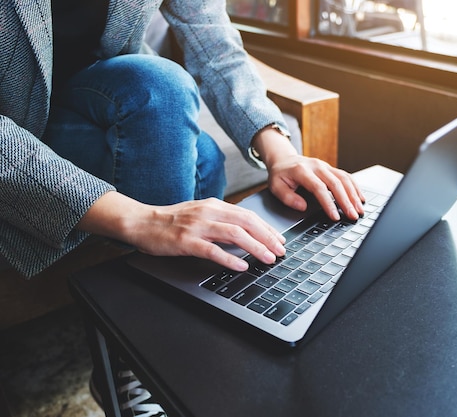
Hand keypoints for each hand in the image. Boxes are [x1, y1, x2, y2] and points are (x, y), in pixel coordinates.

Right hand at [78, 192, 285, 270]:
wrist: (141, 221)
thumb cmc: (171, 221)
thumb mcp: (200, 214)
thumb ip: (222, 221)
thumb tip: (246, 232)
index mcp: (214, 205)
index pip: (248, 215)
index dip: (267, 228)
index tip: (280, 240)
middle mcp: (209, 212)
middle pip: (247, 223)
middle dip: (268, 238)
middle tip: (280, 251)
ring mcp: (197, 226)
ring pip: (234, 234)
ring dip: (255, 247)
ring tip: (267, 259)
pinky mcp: (186, 241)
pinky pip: (212, 250)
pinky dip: (229, 258)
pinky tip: (241, 266)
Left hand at [267, 154, 364, 220]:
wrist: (284, 159)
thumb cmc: (280, 175)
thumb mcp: (275, 186)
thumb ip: (287, 197)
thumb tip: (302, 207)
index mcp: (302, 171)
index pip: (319, 188)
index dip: (328, 203)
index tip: (335, 217)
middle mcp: (316, 166)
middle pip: (336, 183)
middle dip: (346, 201)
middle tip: (353, 216)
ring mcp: (325, 166)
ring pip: (344, 179)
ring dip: (354, 195)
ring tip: (360, 210)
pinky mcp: (331, 168)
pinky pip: (346, 176)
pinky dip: (355, 187)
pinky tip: (360, 198)